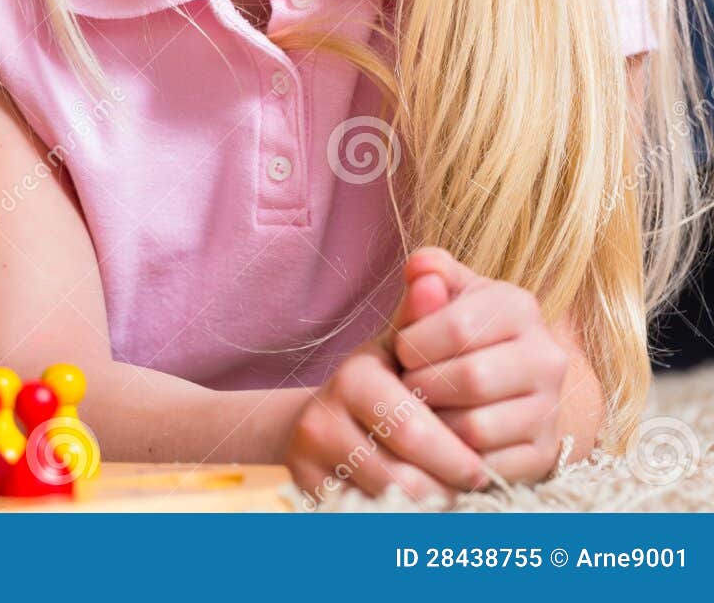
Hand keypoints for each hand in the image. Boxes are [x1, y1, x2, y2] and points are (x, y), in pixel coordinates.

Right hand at [284, 272, 490, 504]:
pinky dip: (400, 520)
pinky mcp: (306, 491)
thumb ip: (426, 316)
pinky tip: (422, 513)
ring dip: (429, 507)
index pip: (415, 426)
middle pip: (403, 471)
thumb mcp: (407, 345)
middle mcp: (321, 418)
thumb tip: (431, 272)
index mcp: (353, 377)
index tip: (485, 461)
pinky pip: (365, 518)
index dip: (457, 451)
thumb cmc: (389, 381)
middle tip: (475, 488)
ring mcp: (308, 458)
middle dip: (446, 484)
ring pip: (386, 501)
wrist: (326, 419)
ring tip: (454, 501)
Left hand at [393, 247, 571, 483]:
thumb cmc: (445, 336)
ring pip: (477, 427)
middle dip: (422, 385)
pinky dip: (452, 457)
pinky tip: (439, 439)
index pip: (459, 327)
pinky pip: (487, 465)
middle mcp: (548, 357)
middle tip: (406, 385)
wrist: (485, 388)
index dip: (415, 343)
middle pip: (470, 379)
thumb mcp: (435, 301)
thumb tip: (421, 267)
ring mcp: (551, 409)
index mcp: (519, 307)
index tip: (401, 350)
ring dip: (434, 423)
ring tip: (421, 409)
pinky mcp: (543, 454)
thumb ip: (426, 278)